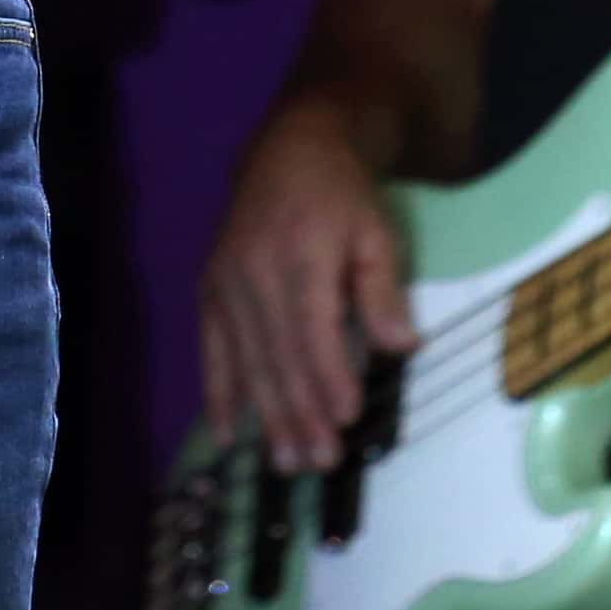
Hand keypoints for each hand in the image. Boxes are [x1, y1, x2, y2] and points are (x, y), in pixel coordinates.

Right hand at [200, 101, 414, 471]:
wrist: (288, 147)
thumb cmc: (342, 194)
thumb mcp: (376, 230)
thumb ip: (382, 289)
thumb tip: (402, 346)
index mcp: (300, 253)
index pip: (313, 328)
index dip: (329, 376)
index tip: (346, 420)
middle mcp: (254, 271)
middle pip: (278, 354)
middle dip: (299, 413)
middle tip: (320, 462)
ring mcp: (225, 282)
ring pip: (247, 360)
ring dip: (266, 416)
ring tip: (287, 463)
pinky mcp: (208, 289)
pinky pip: (211, 349)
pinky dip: (219, 394)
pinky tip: (228, 434)